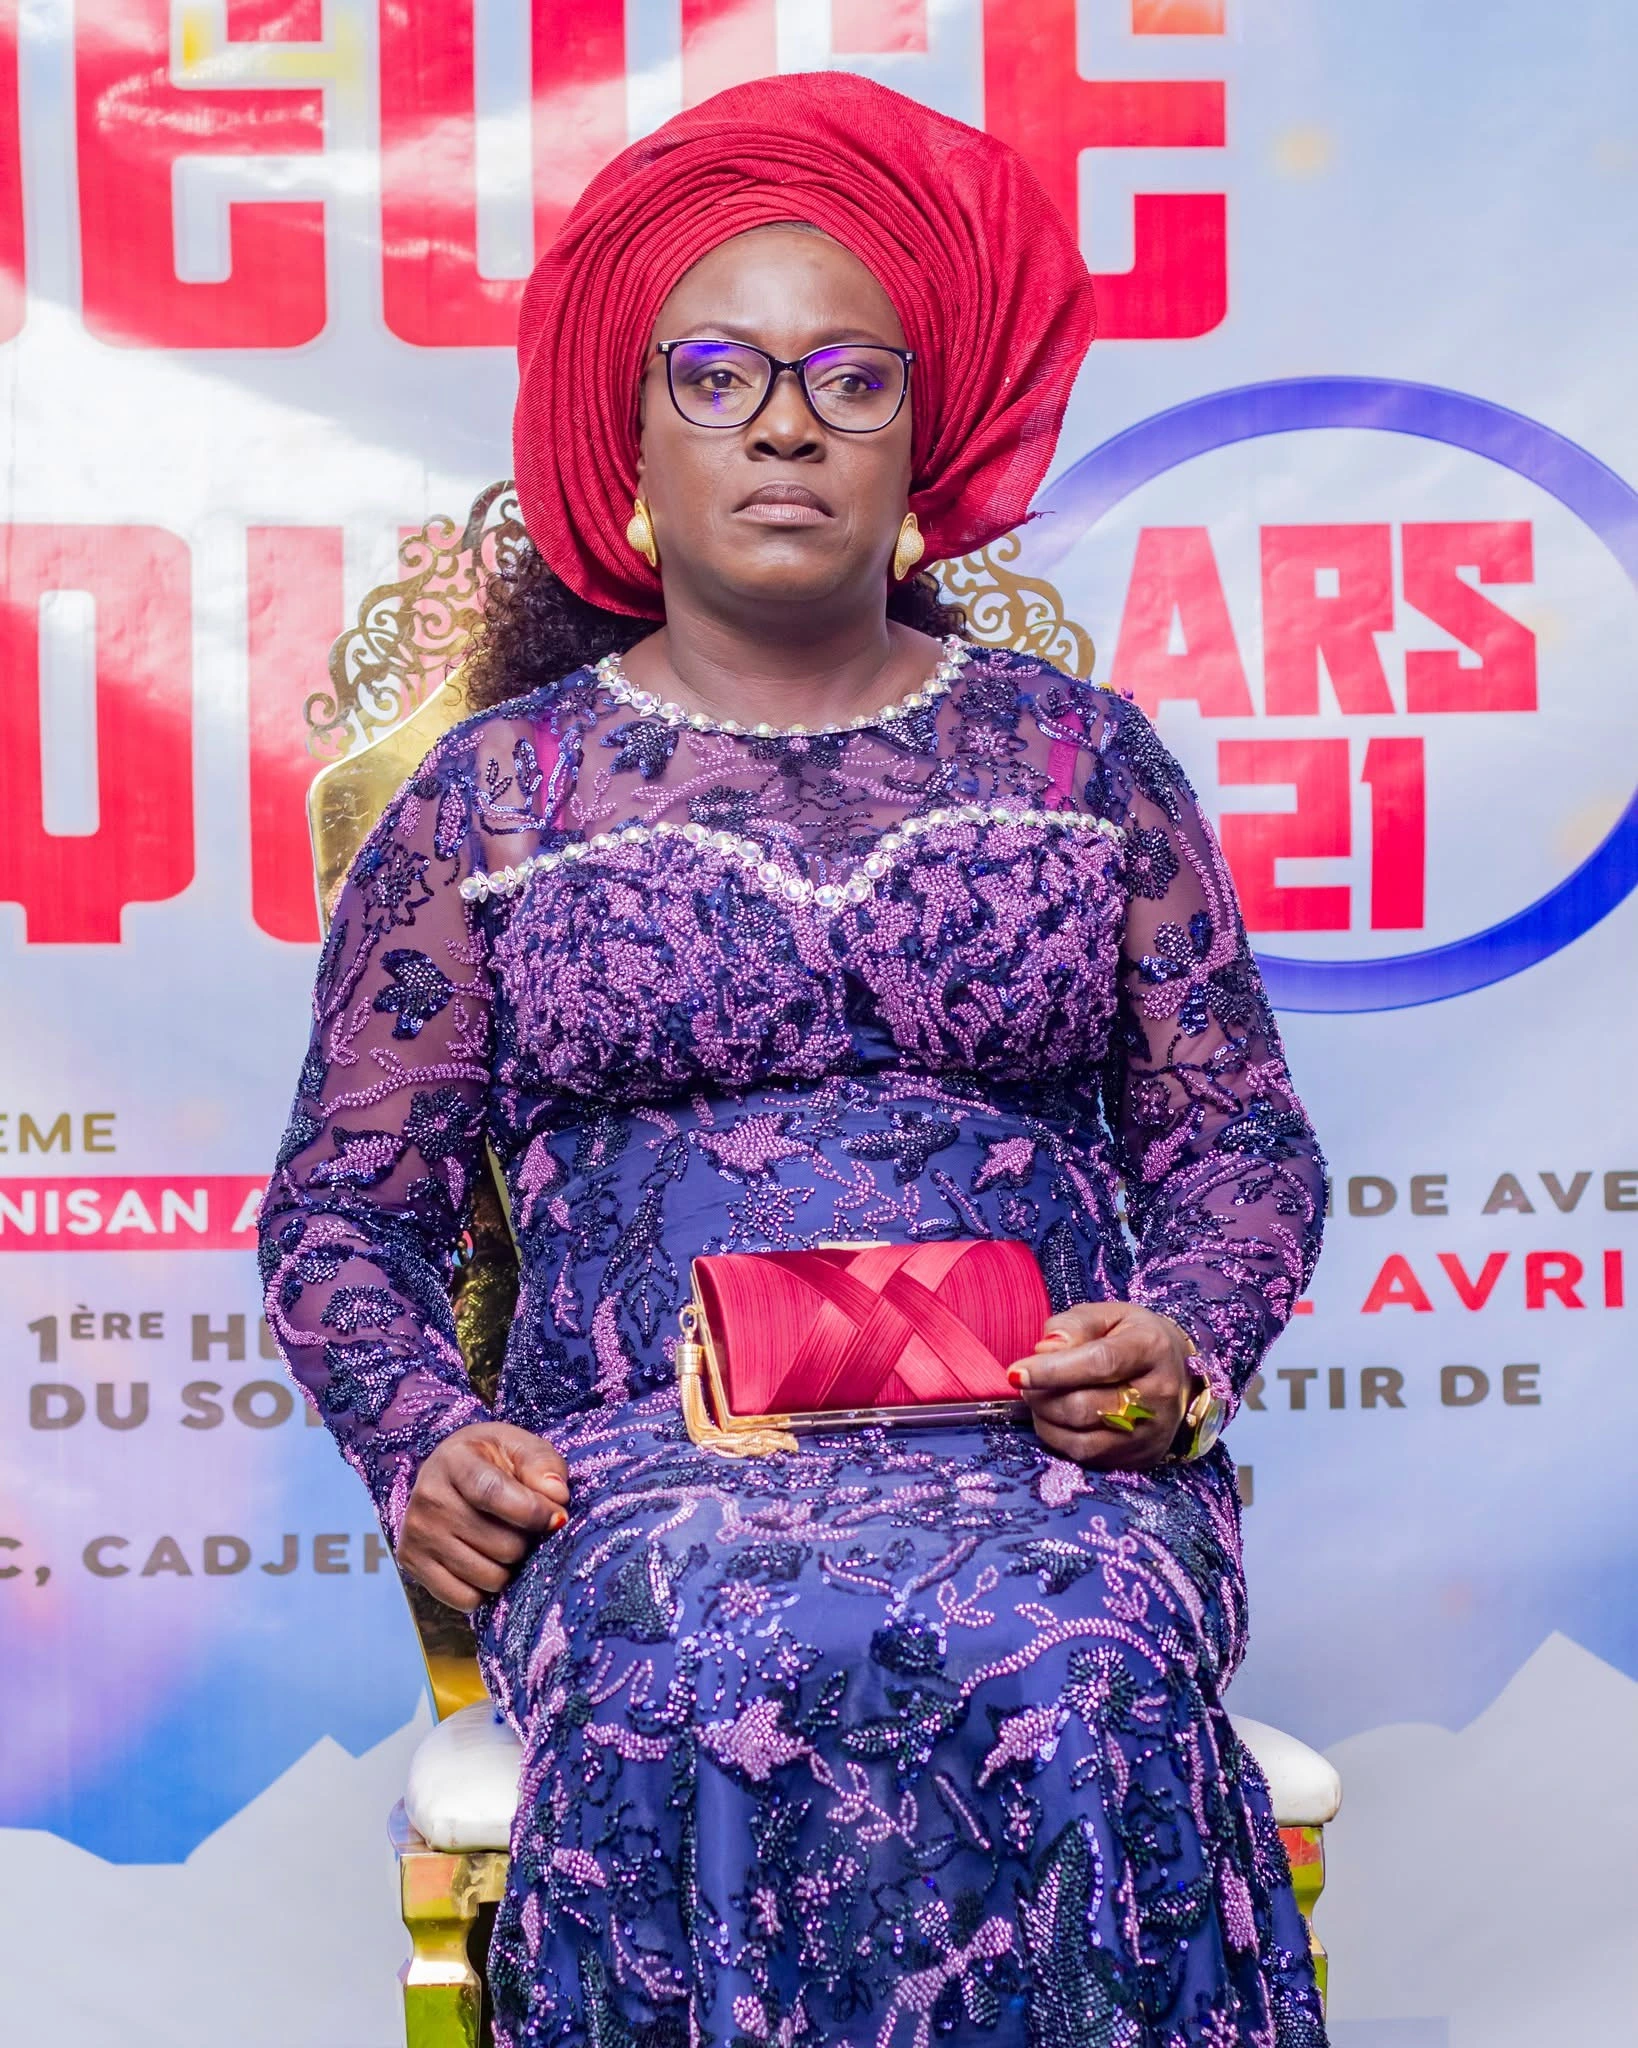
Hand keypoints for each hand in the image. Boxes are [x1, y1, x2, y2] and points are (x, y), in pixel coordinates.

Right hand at [398, 1421, 569, 1611]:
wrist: (449, 1473)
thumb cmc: (493, 1461)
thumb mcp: (521, 1448)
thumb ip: (544, 1466)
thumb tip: (558, 1497)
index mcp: (454, 1460)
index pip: (491, 1492)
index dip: (531, 1512)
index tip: (558, 1520)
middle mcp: (428, 1497)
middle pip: (499, 1543)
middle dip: (525, 1541)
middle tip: (522, 1528)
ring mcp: (417, 1533)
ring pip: (488, 1577)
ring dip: (508, 1566)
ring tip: (502, 1542)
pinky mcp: (412, 1563)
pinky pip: (465, 1599)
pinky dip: (484, 1589)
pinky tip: (483, 1561)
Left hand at [1010, 1300, 1196, 1471]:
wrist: (1176, 1372)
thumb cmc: (1133, 1338)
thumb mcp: (1108, 1315)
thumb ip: (1075, 1325)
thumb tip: (1045, 1350)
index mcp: (1151, 1347)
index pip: (1099, 1363)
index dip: (1052, 1370)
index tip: (1016, 1372)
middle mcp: (1158, 1394)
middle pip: (1085, 1406)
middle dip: (1042, 1396)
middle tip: (1026, 1382)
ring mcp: (1152, 1432)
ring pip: (1082, 1439)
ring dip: (1046, 1419)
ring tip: (1039, 1397)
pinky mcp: (1140, 1457)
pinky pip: (1086, 1457)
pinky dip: (1058, 1438)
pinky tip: (1054, 1418)